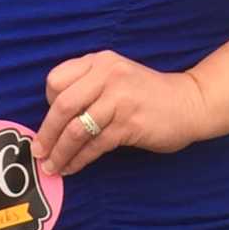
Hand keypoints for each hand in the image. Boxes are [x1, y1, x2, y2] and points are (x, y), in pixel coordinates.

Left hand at [31, 49, 207, 176]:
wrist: (190, 103)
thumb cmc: (148, 93)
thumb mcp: (117, 76)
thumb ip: (89, 86)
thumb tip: (54, 120)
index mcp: (100, 61)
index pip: (56, 79)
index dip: (48, 103)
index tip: (50, 123)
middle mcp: (107, 74)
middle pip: (62, 105)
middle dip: (47, 133)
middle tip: (38, 152)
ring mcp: (119, 98)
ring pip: (76, 129)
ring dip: (60, 152)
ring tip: (52, 167)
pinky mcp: (129, 123)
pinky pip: (94, 145)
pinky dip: (79, 160)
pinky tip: (72, 168)